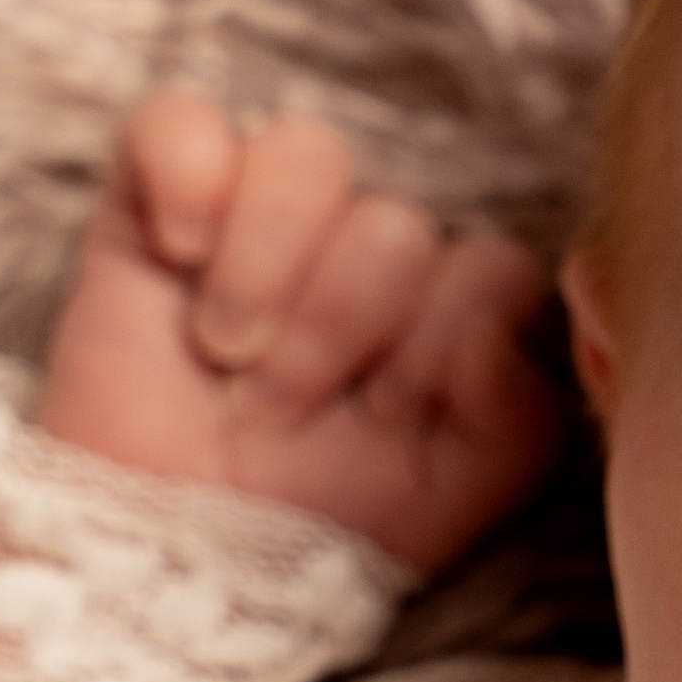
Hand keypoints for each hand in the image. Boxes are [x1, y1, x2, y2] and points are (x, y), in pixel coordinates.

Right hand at [39, 92, 560, 573]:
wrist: (180, 558)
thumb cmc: (320, 523)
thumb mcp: (457, 492)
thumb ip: (522, 413)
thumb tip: (492, 328)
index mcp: (445, 305)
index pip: (490, 265)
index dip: (437, 346)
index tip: (384, 421)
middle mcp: (365, 247)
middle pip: (396, 224)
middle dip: (336, 334)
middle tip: (282, 414)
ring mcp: (262, 214)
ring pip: (306, 156)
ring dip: (265, 273)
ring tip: (227, 355)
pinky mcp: (160, 197)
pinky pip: (181, 122)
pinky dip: (184, 182)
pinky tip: (178, 256)